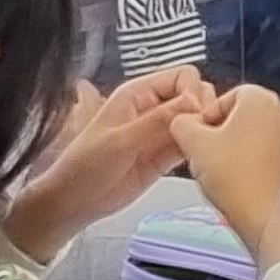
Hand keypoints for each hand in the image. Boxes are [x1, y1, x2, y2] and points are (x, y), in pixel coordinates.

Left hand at [2, 67, 208, 262]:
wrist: (75, 203)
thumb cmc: (84, 167)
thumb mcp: (120, 141)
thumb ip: (157, 121)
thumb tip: (195, 101)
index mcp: (138, 94)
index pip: (183, 76)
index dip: (193, 92)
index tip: (193, 114)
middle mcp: (153, 108)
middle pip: (197, 94)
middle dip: (203, 111)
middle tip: (197, 133)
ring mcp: (161, 131)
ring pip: (199, 118)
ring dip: (204, 130)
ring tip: (199, 147)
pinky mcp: (167, 154)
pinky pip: (194, 142)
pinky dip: (200, 147)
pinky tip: (197, 158)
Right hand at [172, 84, 279, 267]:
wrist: (258, 212)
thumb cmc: (234, 177)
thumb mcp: (193, 142)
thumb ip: (181, 121)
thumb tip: (181, 119)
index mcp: (261, 98)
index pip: (224, 95)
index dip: (206, 115)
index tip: (198, 132)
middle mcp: (279, 111)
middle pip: (236, 112)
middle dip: (216, 129)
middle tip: (203, 148)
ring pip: (245, 129)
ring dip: (227, 142)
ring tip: (214, 163)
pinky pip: (256, 146)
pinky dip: (241, 154)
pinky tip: (228, 172)